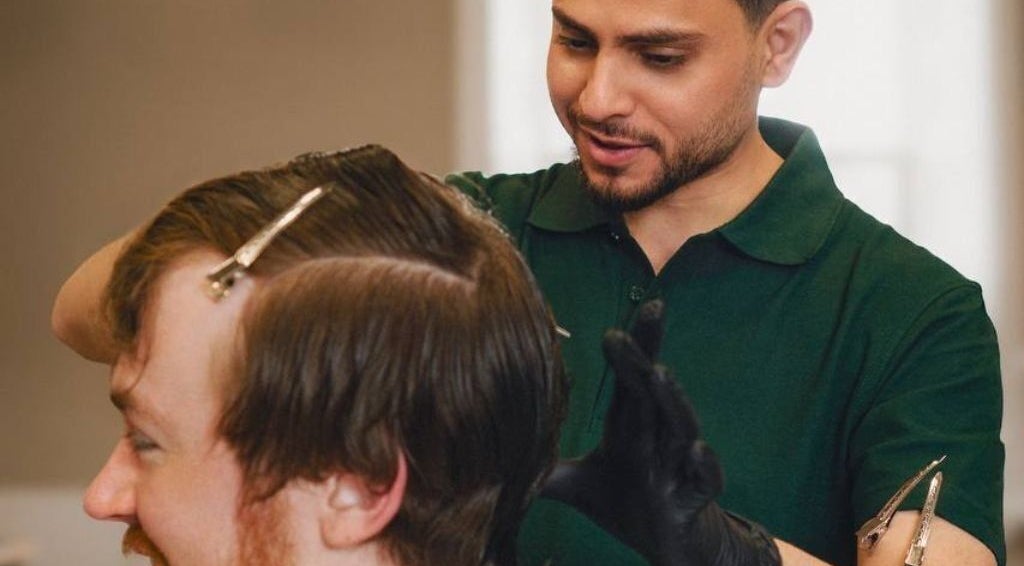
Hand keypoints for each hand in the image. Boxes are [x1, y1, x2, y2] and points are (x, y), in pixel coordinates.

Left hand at [541, 300, 779, 565]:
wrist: (668, 544)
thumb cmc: (628, 501)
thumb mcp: (579, 485)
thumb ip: (546, 469)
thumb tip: (495, 460)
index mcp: (630, 425)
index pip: (631, 378)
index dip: (632, 345)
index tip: (627, 314)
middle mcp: (657, 436)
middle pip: (654, 390)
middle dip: (645, 356)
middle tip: (637, 324)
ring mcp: (678, 466)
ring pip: (682, 427)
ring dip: (673, 400)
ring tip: (660, 375)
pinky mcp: (694, 499)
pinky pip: (706, 479)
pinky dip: (705, 465)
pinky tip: (697, 449)